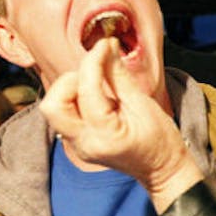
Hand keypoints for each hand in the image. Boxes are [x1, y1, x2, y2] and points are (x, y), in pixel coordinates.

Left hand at [40, 38, 203, 210]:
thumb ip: (119, 75)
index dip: (94, 60)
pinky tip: (97, 97)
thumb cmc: (160, 140)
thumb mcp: (143, 104)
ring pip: (54, 109)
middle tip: (95, 74)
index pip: (86, 89)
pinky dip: (75, 99)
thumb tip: (107, 46)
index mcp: (104, 135)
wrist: (162, 170)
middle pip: (53, 105)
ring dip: (70, 89)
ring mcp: (78, 146)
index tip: (105, 46)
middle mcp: (84, 144)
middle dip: (70, 80)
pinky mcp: (77, 144)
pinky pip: (64, 115)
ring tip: (97, 86)